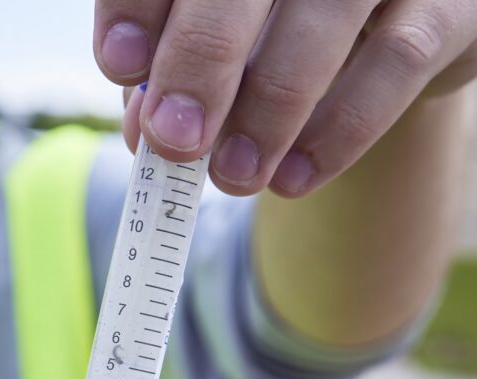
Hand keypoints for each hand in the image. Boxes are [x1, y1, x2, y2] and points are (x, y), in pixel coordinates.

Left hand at [93, 0, 476, 196]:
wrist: (390, 34)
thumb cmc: (278, 34)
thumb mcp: (219, 48)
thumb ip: (174, 75)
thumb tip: (147, 132)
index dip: (137, 6)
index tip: (119, 65)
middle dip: (201, 59)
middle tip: (175, 138)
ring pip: (326, 15)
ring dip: (270, 108)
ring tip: (234, 177)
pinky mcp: (446, 4)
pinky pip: (396, 60)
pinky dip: (340, 128)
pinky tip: (293, 177)